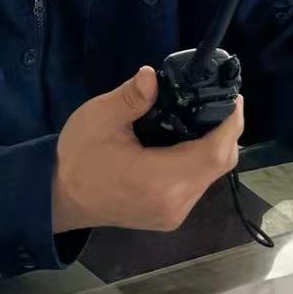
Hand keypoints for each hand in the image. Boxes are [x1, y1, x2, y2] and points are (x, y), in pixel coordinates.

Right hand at [52, 67, 243, 233]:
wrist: (59, 198)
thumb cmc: (79, 158)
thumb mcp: (100, 119)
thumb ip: (131, 98)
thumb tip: (153, 77)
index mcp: (162, 180)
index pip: (216, 153)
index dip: (231, 123)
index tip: (232, 97)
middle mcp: (176, 203)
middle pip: (220, 165)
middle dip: (226, 131)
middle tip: (220, 100)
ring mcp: (174, 214)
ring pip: (211, 176)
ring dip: (214, 147)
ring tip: (204, 115)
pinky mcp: (169, 216)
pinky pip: (197, 185)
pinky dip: (200, 161)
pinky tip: (188, 140)